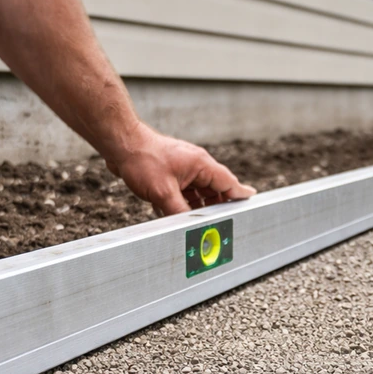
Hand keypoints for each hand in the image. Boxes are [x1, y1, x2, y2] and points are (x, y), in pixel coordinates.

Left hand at [107, 122, 255, 215]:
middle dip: (216, 207)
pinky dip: (182, 203)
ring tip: (196, 224)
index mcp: (201, 165)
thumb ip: (181, 213)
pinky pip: (184, 192)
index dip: (240, 195)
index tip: (252, 201)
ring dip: (197, 208)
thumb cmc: (143, 160)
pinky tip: (175, 215)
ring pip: (198, 193)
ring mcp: (183, 169)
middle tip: (220, 224)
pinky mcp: (171, 173)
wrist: (120, 144)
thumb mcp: (163, 193)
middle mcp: (196, 165)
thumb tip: (191, 230)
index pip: (228, 183)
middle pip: (215, 190)